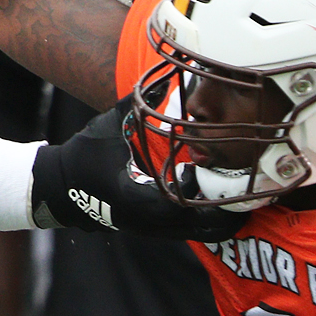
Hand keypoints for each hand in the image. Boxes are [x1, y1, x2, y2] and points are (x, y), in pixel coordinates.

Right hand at [31, 108, 245, 241]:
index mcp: (140, 198)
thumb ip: (137, 105)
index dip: (217, 194)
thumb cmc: (83, 159)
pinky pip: (191, 230)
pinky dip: (209, 219)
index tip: (238, 179)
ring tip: (243, 196)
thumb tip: (160, 80)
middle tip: (254, 190)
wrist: (61, 189)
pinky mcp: (155, 229)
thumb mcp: (109, 128)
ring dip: (224, 218)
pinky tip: (218, 198)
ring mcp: (153, 229)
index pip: (189, 204)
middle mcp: (151, 220)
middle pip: (206, 229)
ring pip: (202, 234)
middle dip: (233, 214)